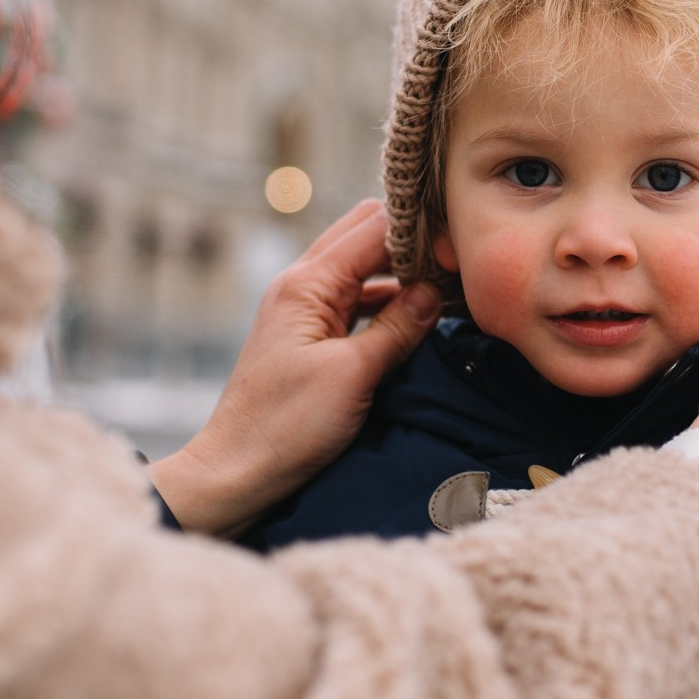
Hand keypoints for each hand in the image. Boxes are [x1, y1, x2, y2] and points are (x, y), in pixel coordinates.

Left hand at [149, 201, 442, 534]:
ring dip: (401, 274)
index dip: (420, 233)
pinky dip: (387, 303)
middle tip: (457, 263)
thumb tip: (435, 291)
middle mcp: (302, 285)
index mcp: (306, 282)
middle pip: (365, 235)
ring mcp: (304, 310)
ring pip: (362, 269)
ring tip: (448, 287)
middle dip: (411, 243)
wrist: (237, 472)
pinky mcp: (310, 338)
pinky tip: (417, 318)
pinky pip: (356, 303)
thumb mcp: (352, 374)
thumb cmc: (286, 425)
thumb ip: (397, 327)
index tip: (462, 250)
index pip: (373, 227)